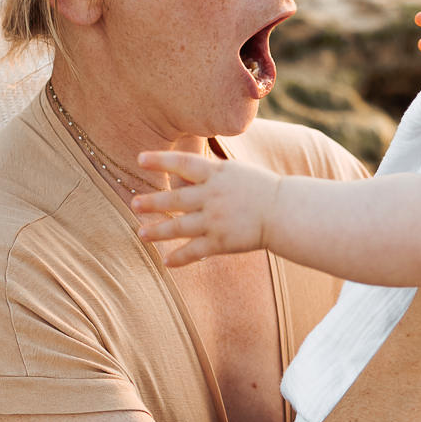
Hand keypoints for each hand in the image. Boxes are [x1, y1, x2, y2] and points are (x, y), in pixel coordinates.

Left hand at [133, 150, 280, 266]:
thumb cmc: (261, 190)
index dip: (160, 160)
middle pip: (175, 199)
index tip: (139, 160)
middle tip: (134, 203)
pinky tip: (166, 261)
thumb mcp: (235, 172)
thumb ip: (209, 174)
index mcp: (217, 174)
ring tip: (141, 233)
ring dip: (158, 231)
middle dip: (152, 202)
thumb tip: (180, 177)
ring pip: (179, 227)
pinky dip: (180, 258)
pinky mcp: (222, 242)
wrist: (286, 212)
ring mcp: (216, 220)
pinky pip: (195, 251)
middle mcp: (213, 196)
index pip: (183, 163)